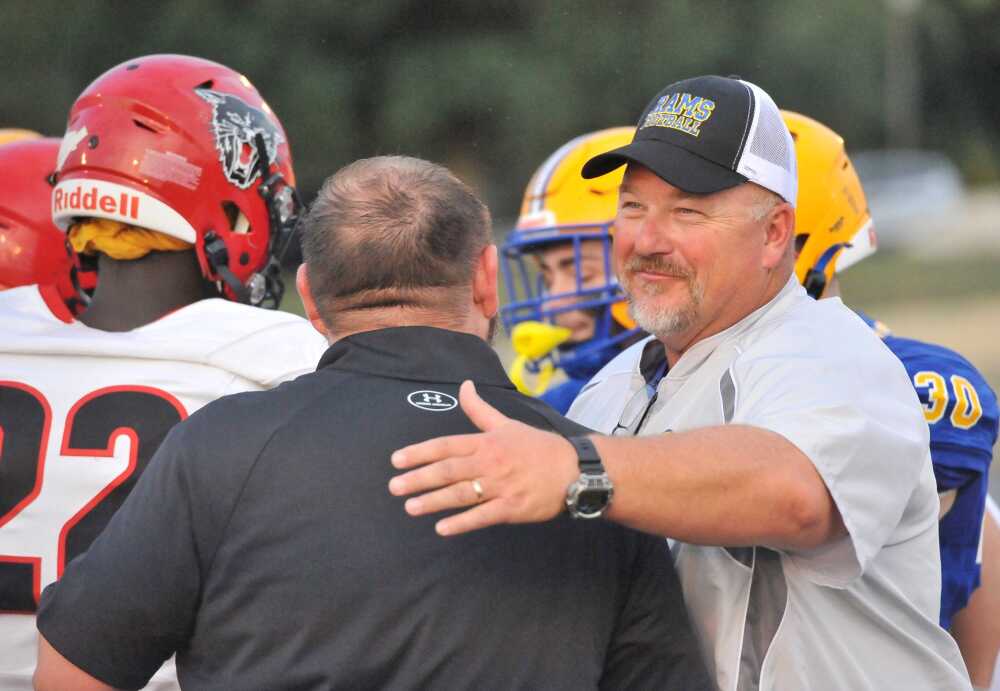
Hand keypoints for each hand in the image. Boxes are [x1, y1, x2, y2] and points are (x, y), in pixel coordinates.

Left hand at [388, 380, 578, 535]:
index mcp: (486, 441)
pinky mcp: (512, 508)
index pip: (446, 445)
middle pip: (448, 470)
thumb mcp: (506, 423)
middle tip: (394, 487)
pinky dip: (461, 522)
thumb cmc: (537, 447)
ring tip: (410, 508)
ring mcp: (501, 486)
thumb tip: (463, 384)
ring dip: (434, 501)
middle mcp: (490, 462)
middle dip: (419, 479)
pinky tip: (442, 528)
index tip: (396, 460)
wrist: (574, 470)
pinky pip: (482, 516)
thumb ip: (479, 408)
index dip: (419, 452)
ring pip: (461, 494)